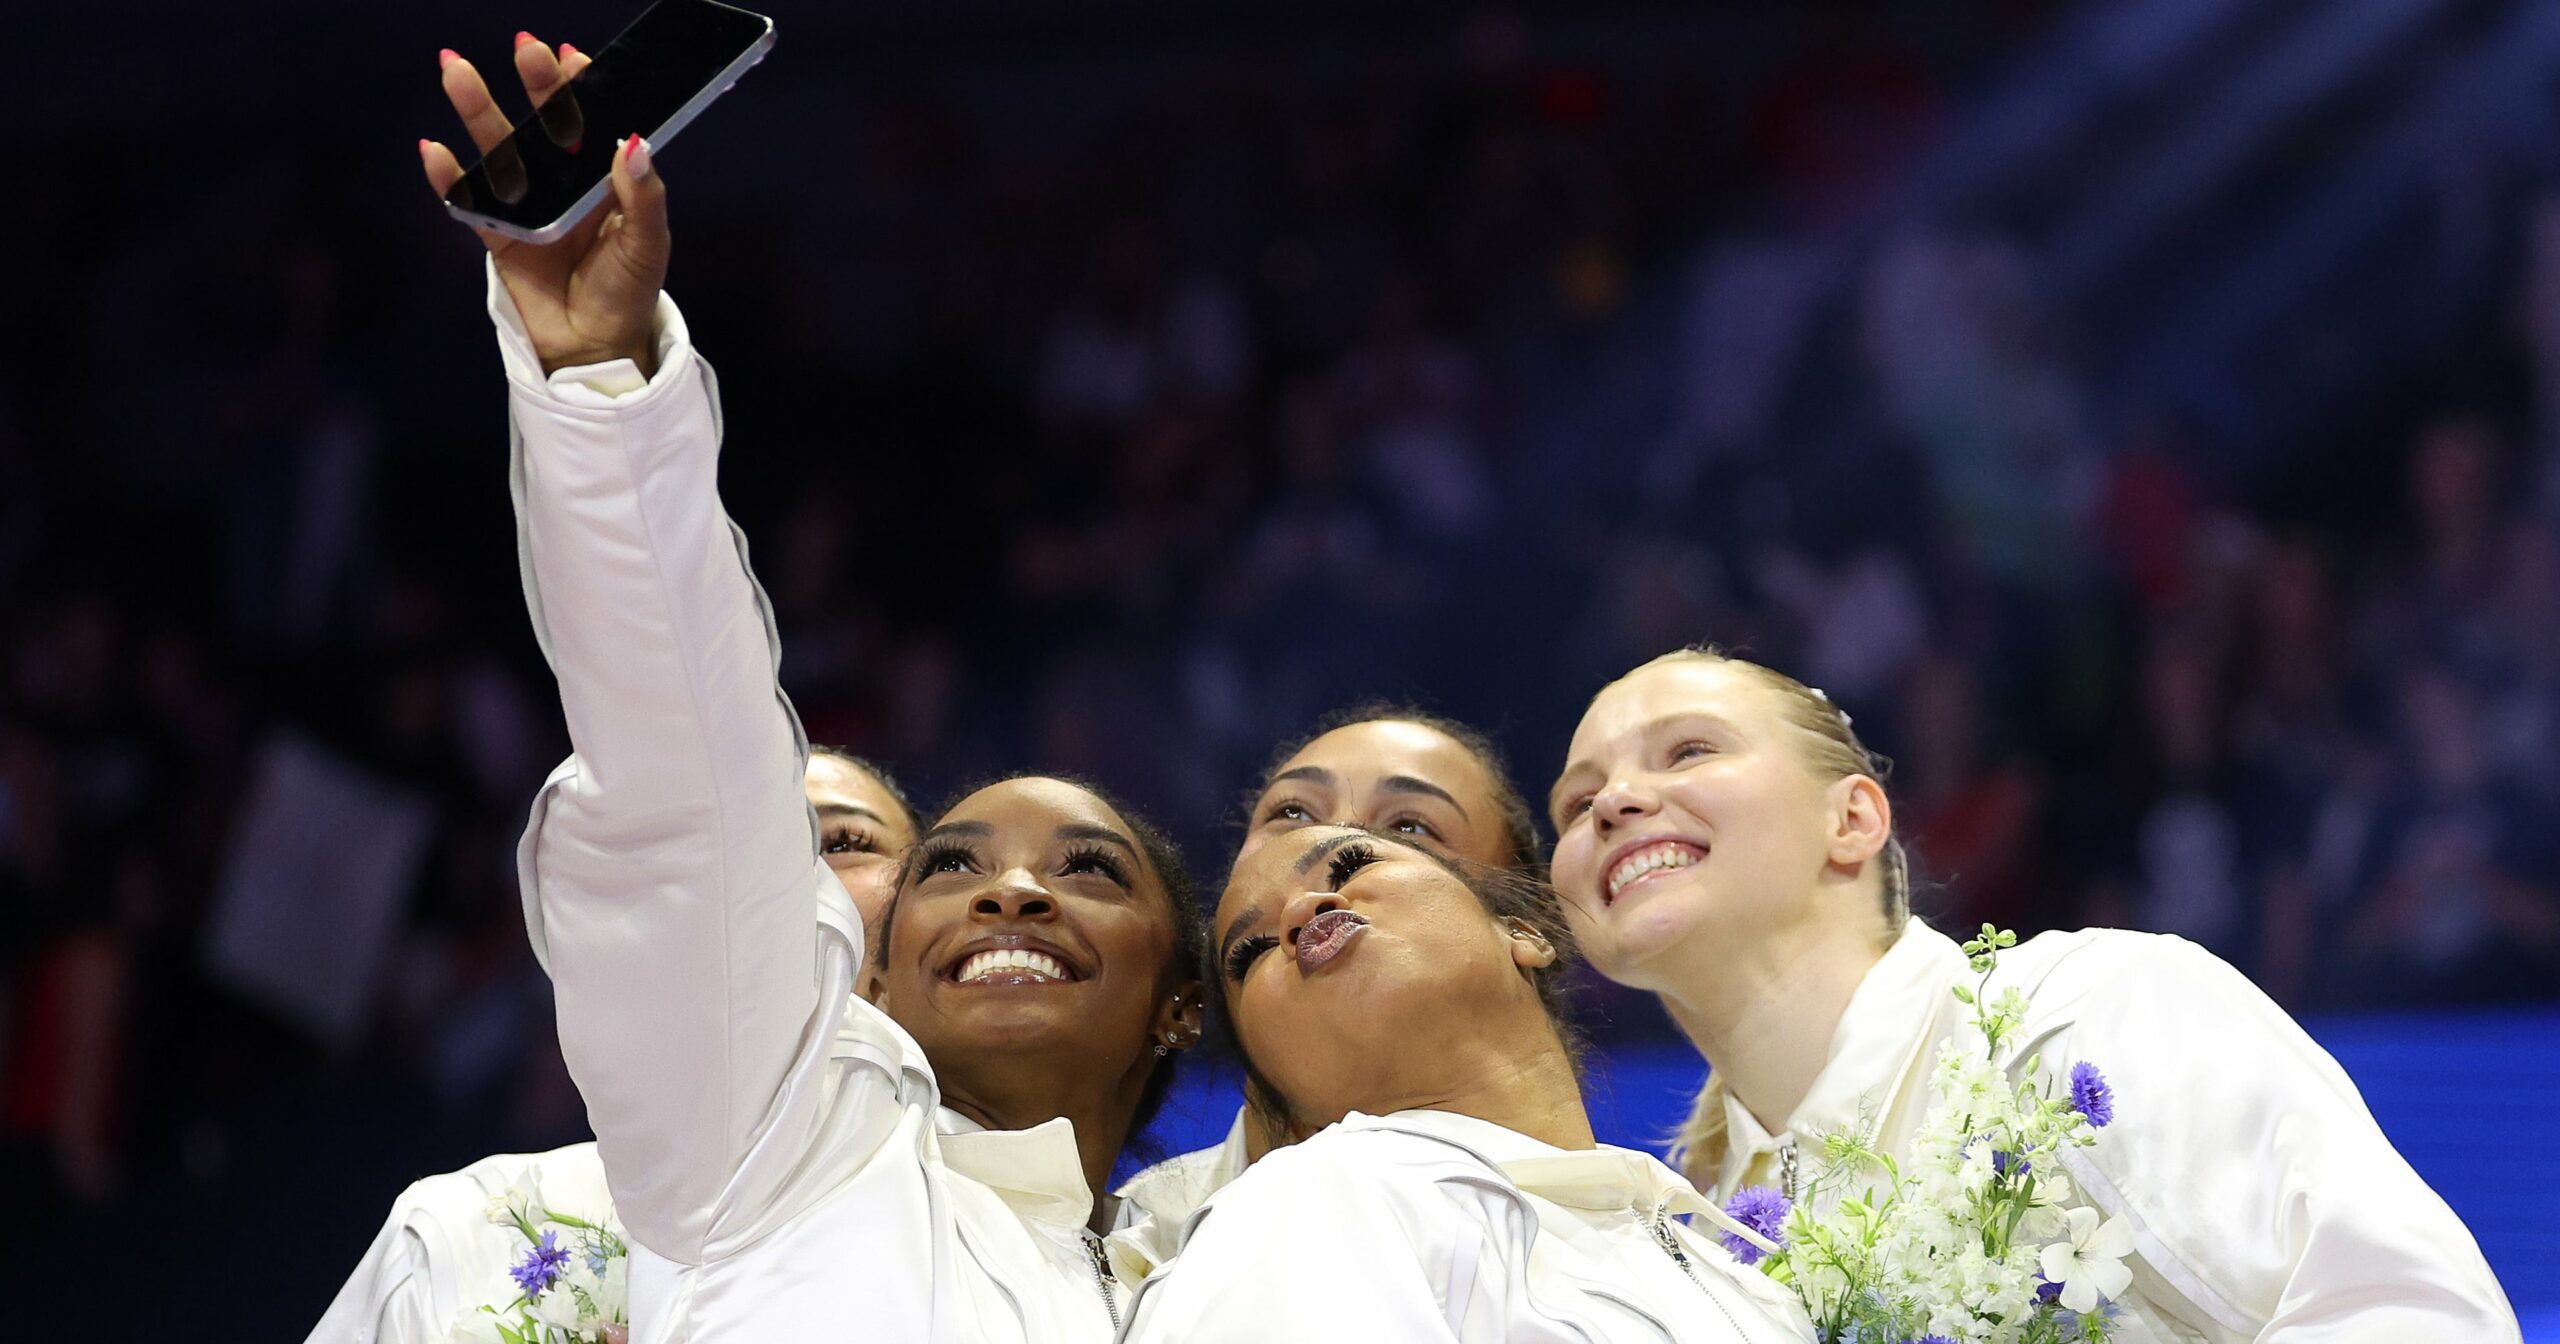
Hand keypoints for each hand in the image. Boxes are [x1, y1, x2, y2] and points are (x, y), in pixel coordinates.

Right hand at [419, 34, 668, 376]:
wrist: (595, 348)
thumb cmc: (628, 292)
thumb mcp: (647, 243)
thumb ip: (642, 195)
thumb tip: (633, 141)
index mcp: (603, 179)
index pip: (592, 121)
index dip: (581, 88)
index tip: (572, 58)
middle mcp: (564, 184)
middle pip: (543, 125)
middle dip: (534, 85)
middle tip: (525, 47)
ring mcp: (528, 206)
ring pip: (500, 150)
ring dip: (477, 111)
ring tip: (456, 71)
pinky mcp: (498, 235)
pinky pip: (469, 201)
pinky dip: (450, 177)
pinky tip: (434, 150)